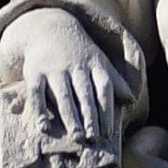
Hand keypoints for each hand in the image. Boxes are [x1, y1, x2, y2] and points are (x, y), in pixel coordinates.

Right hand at [0, 15, 132, 152]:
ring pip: (64, 96)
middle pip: (85, 95)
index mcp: (95, 66)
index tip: (109, 133)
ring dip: (70, 118)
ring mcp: (55, 70)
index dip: (107, 111)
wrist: (49, 28)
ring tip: (77, 138)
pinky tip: (44, 127)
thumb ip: (115, 81)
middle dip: (91, 117)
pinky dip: (40, 110)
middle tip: (94, 139)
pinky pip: (37, 94)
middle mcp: (76, 68)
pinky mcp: (35, 73)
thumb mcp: (100, 62)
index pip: (104, 90)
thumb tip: (132, 100)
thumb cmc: (80, 52)